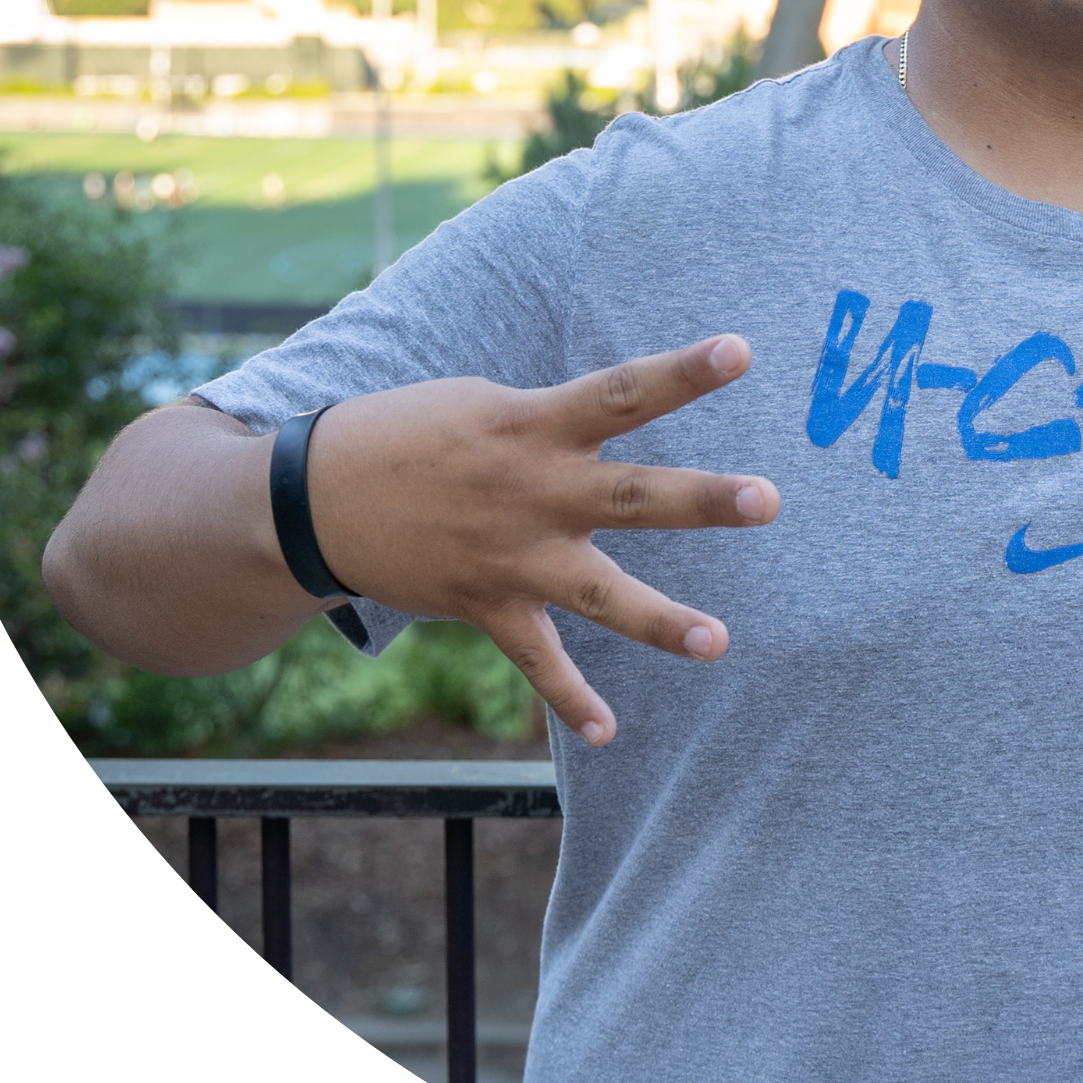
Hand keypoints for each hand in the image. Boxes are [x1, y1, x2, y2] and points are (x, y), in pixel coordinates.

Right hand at [304, 336, 777, 745]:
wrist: (313, 499)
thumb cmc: (411, 433)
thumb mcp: (485, 403)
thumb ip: (556, 419)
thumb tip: (612, 422)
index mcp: (534, 425)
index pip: (623, 391)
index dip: (683, 371)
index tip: (741, 350)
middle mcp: (533, 490)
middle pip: (631, 494)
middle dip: (701, 500)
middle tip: (768, 498)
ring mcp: (511, 554)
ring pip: (599, 592)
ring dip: (660, 620)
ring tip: (717, 642)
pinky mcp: (486, 604)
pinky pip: (537, 660)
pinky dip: (571, 698)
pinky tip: (610, 732)